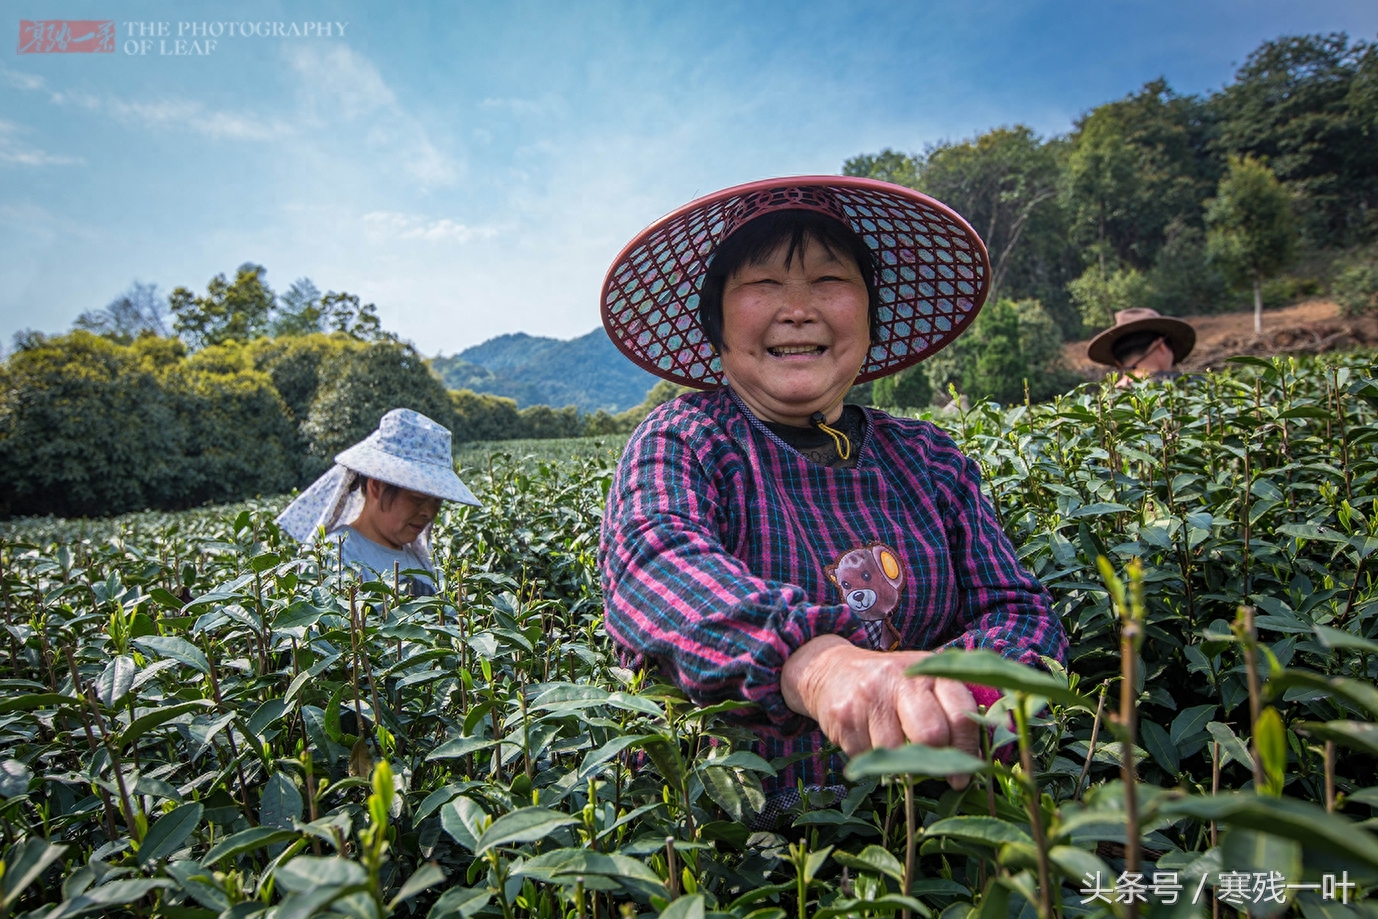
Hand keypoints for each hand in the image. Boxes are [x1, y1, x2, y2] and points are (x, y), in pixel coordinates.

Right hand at [781, 635, 978, 787]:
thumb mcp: (926, 681)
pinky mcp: (845, 715)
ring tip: (900, 753)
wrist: (832, 670)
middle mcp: (899, 678)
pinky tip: (871, 741)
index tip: (968, 773)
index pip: (961, 714)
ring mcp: (869, 696)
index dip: (968, 749)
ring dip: (902, 763)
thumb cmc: (893, 685)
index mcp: (929, 671)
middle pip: (931, 735)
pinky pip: (868, 757)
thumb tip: (993, 745)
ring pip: (897, 753)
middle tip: (939, 774)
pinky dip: (874, 760)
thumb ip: (958, 707)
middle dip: (938, 761)